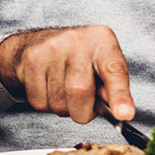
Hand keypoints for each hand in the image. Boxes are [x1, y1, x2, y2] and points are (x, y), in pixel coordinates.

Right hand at [0, 26, 134, 123]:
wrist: (41, 42)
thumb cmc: (80, 58)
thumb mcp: (104, 63)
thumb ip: (114, 86)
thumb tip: (118, 111)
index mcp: (103, 41)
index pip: (114, 70)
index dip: (120, 95)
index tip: (124, 114)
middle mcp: (77, 41)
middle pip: (80, 92)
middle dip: (83, 111)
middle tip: (84, 105)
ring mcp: (51, 49)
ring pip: (58, 103)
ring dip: (65, 109)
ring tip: (66, 90)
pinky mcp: (31, 60)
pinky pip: (40, 103)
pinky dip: (47, 105)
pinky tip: (50, 88)